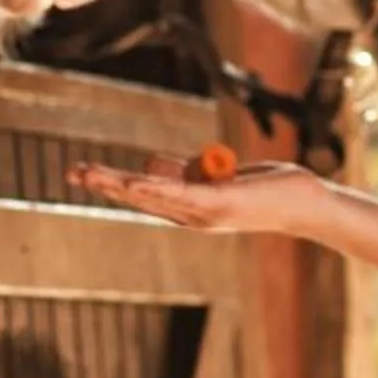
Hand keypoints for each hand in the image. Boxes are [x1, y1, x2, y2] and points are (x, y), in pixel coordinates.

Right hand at [66, 156, 328, 236]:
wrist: (306, 203)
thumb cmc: (268, 188)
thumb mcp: (220, 177)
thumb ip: (188, 172)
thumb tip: (152, 162)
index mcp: (190, 210)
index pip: (144, 195)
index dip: (113, 185)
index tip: (85, 173)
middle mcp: (191, 216)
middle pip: (139, 196)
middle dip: (105, 184)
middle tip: (72, 172)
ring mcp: (203, 211)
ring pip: (152, 194)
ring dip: (118, 183)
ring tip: (90, 173)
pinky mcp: (218, 202)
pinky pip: (178, 193)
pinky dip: (152, 185)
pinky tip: (131, 180)